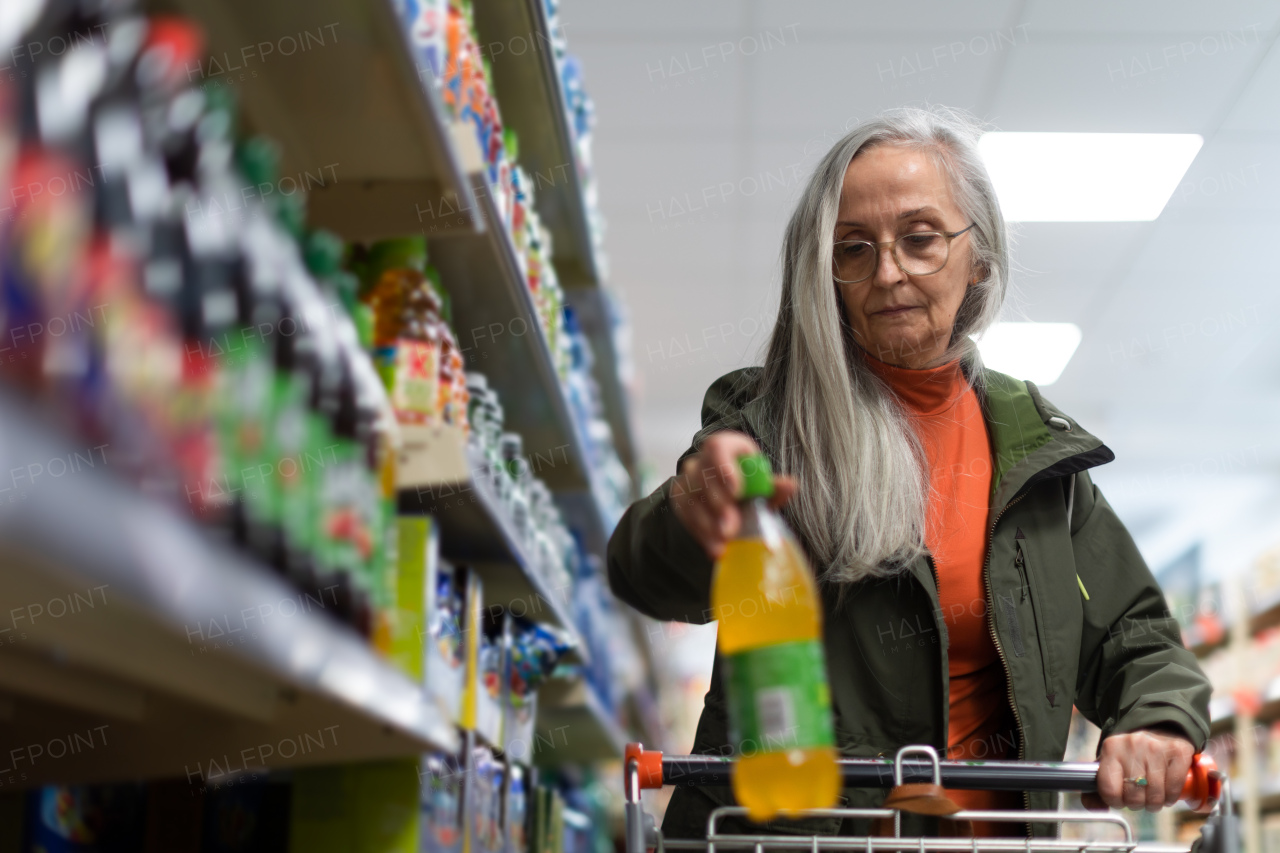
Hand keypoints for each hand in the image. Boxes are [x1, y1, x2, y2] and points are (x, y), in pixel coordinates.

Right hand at [670, 431, 795, 559]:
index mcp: (725, 447)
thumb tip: (790, 484)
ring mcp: (688, 481)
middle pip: (703, 477)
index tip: (735, 491)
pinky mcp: (681, 502)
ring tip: (724, 541)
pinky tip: (715, 548)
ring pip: (692, 499)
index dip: (724, 467)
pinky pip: (687, 517)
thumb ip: (773, 486)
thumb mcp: (763, 487)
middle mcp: (701, 461)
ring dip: (708, 522)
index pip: (717, 448)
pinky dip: (702, 534)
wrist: (727, 499)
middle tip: (731, 526)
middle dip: (718, 504)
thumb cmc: (748, 487)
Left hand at [1082, 729, 1194, 812]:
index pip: (1109, 789)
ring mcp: (1156, 748)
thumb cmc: (1132, 751)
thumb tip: (1094, 806)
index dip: (1115, 802)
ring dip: (1154, 804)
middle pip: (1133, 796)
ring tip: (1152, 798)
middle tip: (1139, 800)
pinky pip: (1174, 789)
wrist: (1159, 726)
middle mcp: (1132, 746)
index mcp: (1111, 748)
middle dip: (1136, 804)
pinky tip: (1166, 794)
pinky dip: (1170, 798)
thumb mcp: (1111, 761)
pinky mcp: (1178, 752)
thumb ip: (1100, 784)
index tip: (1120, 800)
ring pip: (1155, 796)